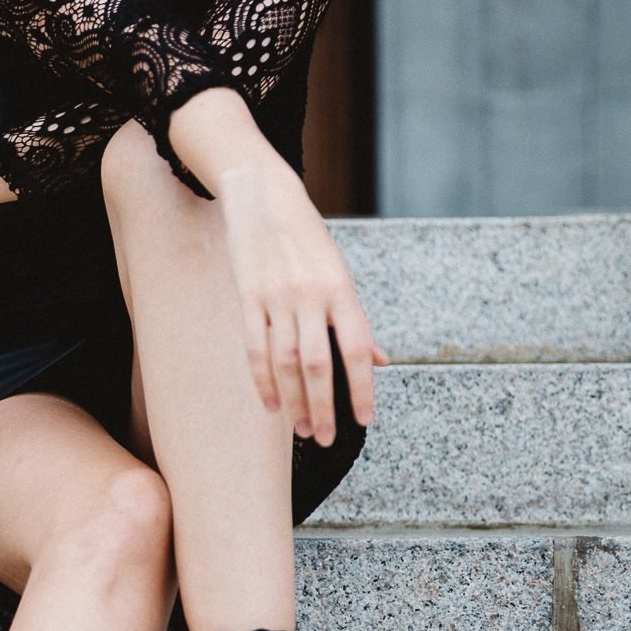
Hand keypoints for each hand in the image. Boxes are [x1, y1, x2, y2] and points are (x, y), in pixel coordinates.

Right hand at [216, 160, 389, 439]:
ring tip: (301, 428)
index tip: (364, 420)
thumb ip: (357, 320)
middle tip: (325, 437)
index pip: (356, 349)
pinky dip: (262, 380)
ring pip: (284, 361)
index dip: (361, 388)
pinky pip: (254, 347)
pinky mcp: (248, 295)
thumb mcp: (340, 273)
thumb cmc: (309, 239)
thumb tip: (382, 361)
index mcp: (341, 289)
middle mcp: (310, 294)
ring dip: (293, 400)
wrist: (265, 193)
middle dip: (323, 406)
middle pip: (317, 363)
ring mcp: (276, 296)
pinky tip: (270, 404)